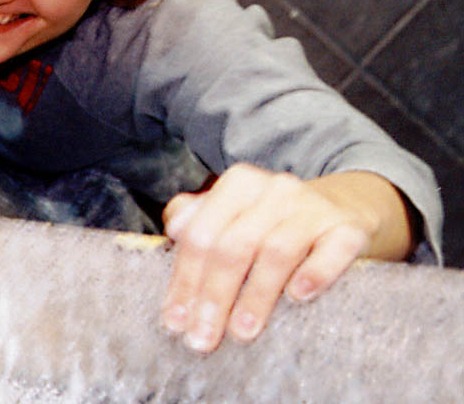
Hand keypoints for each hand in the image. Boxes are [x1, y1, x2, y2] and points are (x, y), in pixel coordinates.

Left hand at [161, 164, 413, 352]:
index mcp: (238, 184)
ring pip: (277, 251)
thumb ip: (197, 218)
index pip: (201, 233)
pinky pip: (333, 250)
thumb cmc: (271, 218)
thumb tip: (173, 231)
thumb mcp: (232, 210)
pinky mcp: (348, 228)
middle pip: (234, 245)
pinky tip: (299, 296)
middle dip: (214, 296)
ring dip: (257, 296)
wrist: (341, 207)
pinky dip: (315, 273)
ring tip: (241, 332)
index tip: (176, 321)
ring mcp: (313, 207)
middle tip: (203, 337)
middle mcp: (274, 190)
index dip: (185, 279)